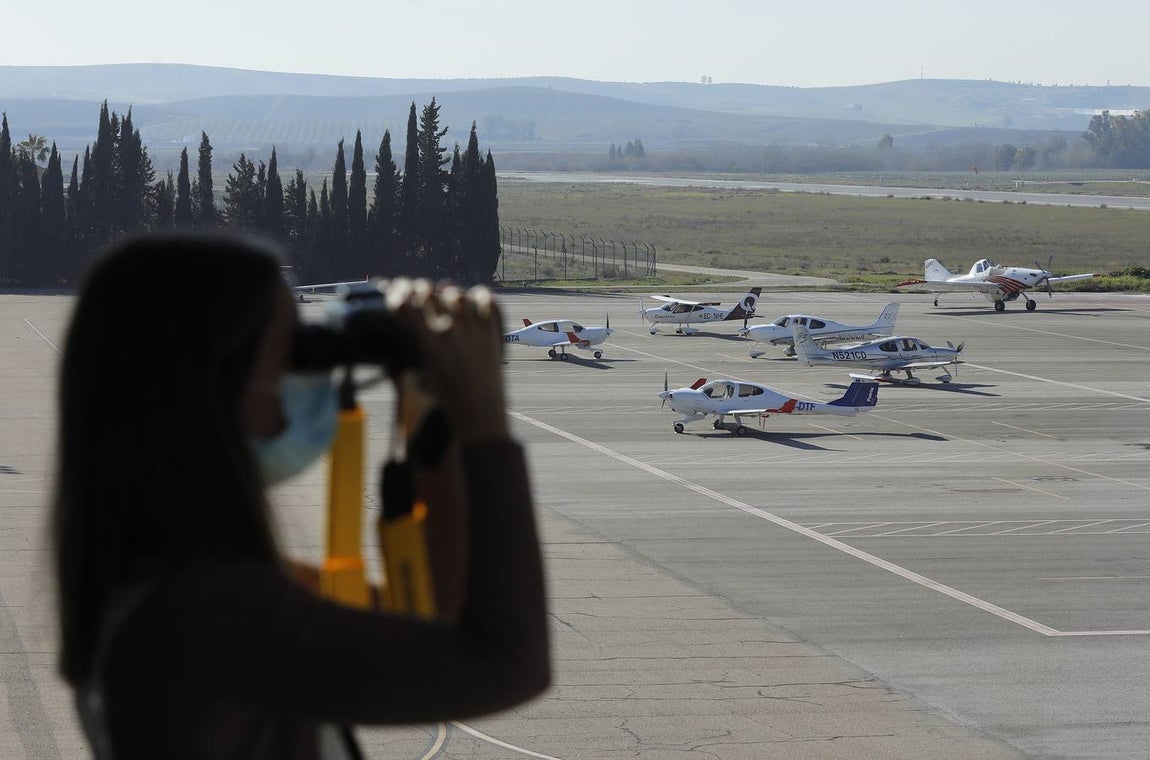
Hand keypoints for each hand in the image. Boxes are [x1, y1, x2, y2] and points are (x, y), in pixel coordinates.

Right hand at [389, 280, 509, 443]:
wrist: (480, 411)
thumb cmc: (449, 398)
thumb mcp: (423, 375)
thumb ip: (413, 353)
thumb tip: (399, 345)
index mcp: (427, 344)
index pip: (405, 306)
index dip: (398, 293)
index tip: (398, 294)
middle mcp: (447, 332)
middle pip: (428, 293)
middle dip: (421, 289)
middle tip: (422, 292)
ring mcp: (470, 330)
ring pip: (454, 293)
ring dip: (447, 292)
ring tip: (447, 298)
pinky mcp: (490, 332)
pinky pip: (486, 300)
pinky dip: (478, 295)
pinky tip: (474, 301)